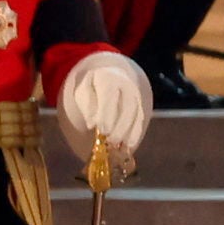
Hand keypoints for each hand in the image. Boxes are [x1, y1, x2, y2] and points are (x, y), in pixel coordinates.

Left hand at [54, 50, 153, 169]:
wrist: (111, 77)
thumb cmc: (93, 88)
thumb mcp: (83, 92)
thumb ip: (86, 106)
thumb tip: (91, 124)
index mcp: (109, 79)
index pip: (109, 97)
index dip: (107, 115)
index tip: (102, 130)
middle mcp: (126, 86)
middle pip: (128, 107)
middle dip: (120, 126)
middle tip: (111, 141)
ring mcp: (136, 97)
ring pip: (136, 115)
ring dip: (129, 133)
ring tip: (120, 147)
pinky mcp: (140, 107)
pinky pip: (140, 121)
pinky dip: (135, 134)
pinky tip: (128, 146)